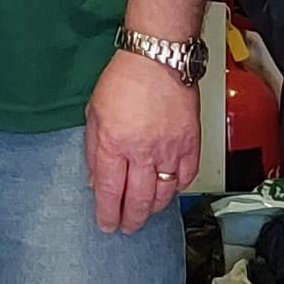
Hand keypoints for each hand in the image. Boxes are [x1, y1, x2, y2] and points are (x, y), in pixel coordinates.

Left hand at [86, 45, 200, 235]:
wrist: (158, 56)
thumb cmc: (124, 79)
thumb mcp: (94, 112)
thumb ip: (93, 149)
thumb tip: (96, 180)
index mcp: (113, 143)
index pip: (109, 192)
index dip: (107, 214)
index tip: (106, 224)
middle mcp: (141, 151)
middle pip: (137, 200)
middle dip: (130, 220)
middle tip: (127, 227)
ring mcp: (169, 149)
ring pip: (163, 194)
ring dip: (153, 209)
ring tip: (145, 214)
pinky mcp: (190, 142)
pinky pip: (185, 177)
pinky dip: (177, 189)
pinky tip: (168, 191)